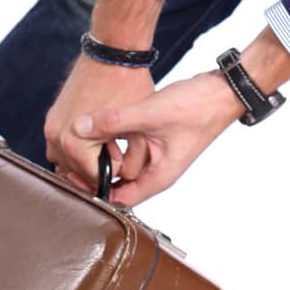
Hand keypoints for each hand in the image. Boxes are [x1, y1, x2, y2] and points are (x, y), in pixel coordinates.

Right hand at [44, 56, 155, 194]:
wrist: (113, 51)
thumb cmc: (128, 87)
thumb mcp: (136, 129)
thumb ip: (130, 160)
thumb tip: (125, 182)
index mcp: (75, 144)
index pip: (93, 180)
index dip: (114, 173)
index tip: (126, 158)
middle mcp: (56, 138)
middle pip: (76, 173)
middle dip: (99, 168)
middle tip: (119, 152)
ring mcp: (51, 126)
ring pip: (66, 161)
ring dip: (86, 160)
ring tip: (109, 145)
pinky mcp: (53, 117)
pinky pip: (61, 144)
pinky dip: (77, 147)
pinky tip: (98, 137)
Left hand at [70, 69, 242, 204]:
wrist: (222, 91)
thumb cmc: (197, 108)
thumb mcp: (150, 114)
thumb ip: (114, 120)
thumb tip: (80, 127)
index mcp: (157, 177)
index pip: (117, 199)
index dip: (93, 191)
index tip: (70, 176)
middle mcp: (155, 170)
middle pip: (115, 181)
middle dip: (93, 171)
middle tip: (67, 157)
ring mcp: (155, 154)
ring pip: (119, 160)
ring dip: (102, 151)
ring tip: (79, 140)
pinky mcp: (154, 137)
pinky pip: (127, 143)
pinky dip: (114, 136)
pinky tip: (99, 123)